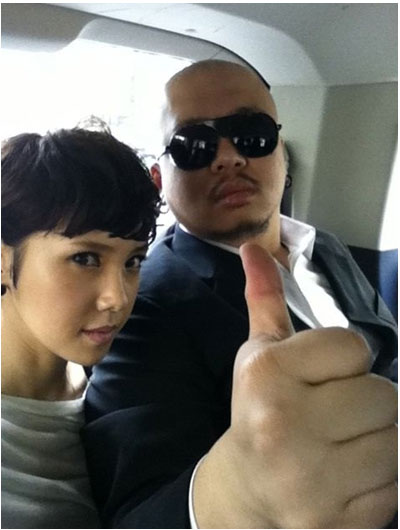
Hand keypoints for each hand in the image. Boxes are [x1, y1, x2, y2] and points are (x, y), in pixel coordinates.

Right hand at [194, 243, 396, 528]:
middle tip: (331, 415)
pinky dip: (380, 478)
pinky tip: (346, 475)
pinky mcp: (338, 522)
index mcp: (267, 375)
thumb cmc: (257, 410)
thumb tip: (253, 247)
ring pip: (398, 440)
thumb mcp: (259, 355)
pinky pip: (396, 485)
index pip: (354, 347)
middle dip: (364, 401)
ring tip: (341, 445)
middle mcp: (285, 425)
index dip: (342, 362)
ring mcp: (313, 480)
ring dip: (377, 439)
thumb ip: (265, 299)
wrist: (246, 491)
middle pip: (384, 395)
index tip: (318, 379)